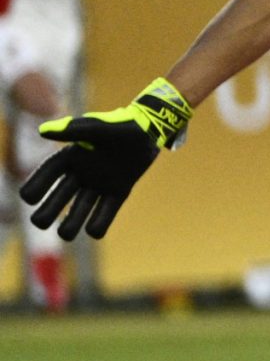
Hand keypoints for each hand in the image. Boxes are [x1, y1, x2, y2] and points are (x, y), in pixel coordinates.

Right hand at [19, 78, 191, 239]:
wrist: (150, 131)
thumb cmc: (122, 126)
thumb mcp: (99, 128)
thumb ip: (74, 130)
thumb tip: (42, 131)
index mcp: (72, 156)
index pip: (48, 173)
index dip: (37, 185)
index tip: (28, 198)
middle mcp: (82, 173)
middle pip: (60, 196)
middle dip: (48, 210)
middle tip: (40, 223)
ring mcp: (100, 184)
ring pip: (81, 207)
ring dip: (72, 221)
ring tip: (66, 234)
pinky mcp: (118, 191)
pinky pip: (106, 210)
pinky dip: (101, 222)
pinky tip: (93, 231)